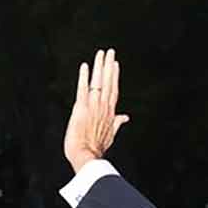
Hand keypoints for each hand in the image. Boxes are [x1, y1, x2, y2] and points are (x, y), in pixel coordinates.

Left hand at [64, 48, 129, 173]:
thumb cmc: (97, 148)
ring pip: (98, 82)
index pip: (113, 90)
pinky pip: (83, 89)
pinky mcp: (81, 107)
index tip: (115, 64)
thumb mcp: (110, 135)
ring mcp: (93, 106)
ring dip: (100, 67)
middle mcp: (103, 107)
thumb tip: (126, 117)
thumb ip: (117, 123)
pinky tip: (85, 66)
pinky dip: (84, 77)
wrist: (88, 156)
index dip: (114, 76)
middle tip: (110, 51)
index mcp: (109, 113)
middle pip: (108, 82)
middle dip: (109, 66)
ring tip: (101, 53)